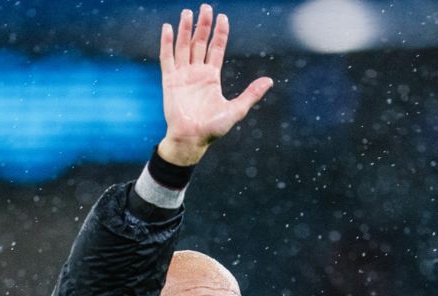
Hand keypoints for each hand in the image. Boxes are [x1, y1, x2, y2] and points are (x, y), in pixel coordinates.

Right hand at [157, 4, 273, 165]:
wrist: (192, 140)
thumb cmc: (213, 129)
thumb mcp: (236, 109)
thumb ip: (251, 94)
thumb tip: (269, 81)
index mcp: (211, 77)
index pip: (216, 49)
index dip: (219, 33)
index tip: (222, 18)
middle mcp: (196, 73)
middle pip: (200, 43)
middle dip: (203, 25)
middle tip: (205, 7)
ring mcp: (182, 75)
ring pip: (184, 46)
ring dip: (186, 29)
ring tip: (188, 12)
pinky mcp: (170, 81)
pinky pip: (167, 58)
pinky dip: (167, 43)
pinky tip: (168, 28)